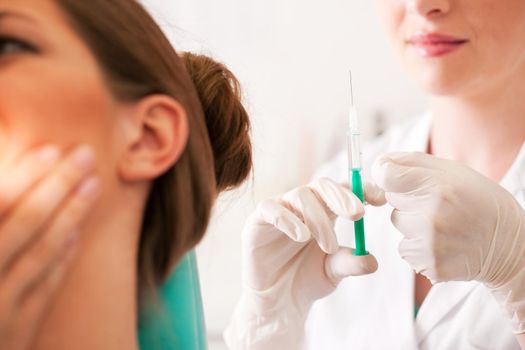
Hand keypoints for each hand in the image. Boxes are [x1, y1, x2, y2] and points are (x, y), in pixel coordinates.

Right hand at [0, 145, 99, 349]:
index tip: (51, 150)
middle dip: (58, 184)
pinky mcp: (14, 338)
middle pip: (25, 223)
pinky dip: (60, 261)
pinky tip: (75, 236)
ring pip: (41, 253)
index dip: (24, 176)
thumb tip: (8, 188)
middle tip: (85, 155)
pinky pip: (43, 292)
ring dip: (71, 215)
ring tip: (93, 185)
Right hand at [224, 178, 385, 348]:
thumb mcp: (333, 272)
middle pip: (323, 185)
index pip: (343, 190)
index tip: (380, 199)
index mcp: (326, 211)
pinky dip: (287, 219)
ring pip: (300, 195)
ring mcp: (280, 210)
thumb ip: (350, 263)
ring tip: (328, 246)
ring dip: (318, 218)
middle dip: (342, 196)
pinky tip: (301, 236)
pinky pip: (270, 208)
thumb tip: (372, 261)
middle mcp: (303, 206)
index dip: (361, 188)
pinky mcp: (257, 221)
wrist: (278, 303)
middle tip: (358, 215)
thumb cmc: (307, 280)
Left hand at [372, 152, 524, 331]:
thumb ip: (413, 163)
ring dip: (412, 223)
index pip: (386, 175)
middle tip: (436, 203)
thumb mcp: (455, 172)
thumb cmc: (480, 201)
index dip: (386, 174)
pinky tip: (442, 243)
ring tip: (442, 224)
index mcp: (439, 186)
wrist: (510, 247)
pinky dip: (418, 246)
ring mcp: (430, 243)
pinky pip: (405, 249)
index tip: (393, 176)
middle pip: (391, 200)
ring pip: (397, 224)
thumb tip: (380, 163)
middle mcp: (432, 214)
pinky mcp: (430, 265)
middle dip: (407, 198)